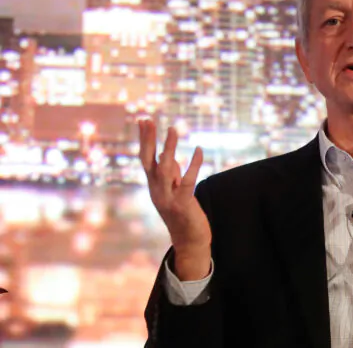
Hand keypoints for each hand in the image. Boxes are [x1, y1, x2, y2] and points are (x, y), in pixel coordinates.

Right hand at [139, 119, 210, 279]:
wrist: (189, 241)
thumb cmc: (183, 214)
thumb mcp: (174, 190)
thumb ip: (171, 174)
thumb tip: (168, 154)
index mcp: (154, 186)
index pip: (145, 159)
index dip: (144, 140)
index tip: (144, 120)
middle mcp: (157, 191)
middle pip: (148, 161)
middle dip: (148, 140)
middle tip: (148, 120)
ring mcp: (168, 198)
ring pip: (165, 169)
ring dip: (169, 148)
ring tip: (173, 129)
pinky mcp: (183, 205)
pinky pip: (187, 182)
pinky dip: (193, 165)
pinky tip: (199, 150)